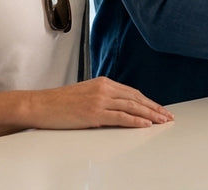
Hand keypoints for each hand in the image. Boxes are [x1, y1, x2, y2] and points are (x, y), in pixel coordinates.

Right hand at [28, 76, 173, 129]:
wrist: (40, 105)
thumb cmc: (59, 103)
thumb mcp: (86, 95)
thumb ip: (103, 98)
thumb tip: (119, 109)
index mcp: (104, 83)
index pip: (133, 92)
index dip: (148, 101)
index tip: (160, 109)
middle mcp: (104, 88)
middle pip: (136, 99)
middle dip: (154, 108)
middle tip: (168, 116)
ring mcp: (99, 100)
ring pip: (132, 107)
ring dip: (150, 115)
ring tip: (162, 121)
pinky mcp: (94, 112)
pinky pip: (120, 117)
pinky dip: (135, 121)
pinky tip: (145, 124)